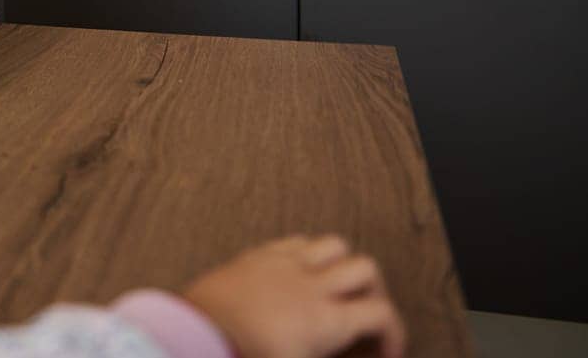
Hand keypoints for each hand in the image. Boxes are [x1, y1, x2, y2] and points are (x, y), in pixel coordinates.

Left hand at [181, 235, 405, 357]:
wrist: (194, 338)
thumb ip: (326, 357)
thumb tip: (347, 356)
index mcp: (327, 319)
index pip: (382, 314)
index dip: (394, 334)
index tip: (385, 354)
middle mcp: (311, 284)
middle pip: (365, 268)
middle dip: (374, 292)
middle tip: (363, 316)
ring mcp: (282, 263)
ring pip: (332, 244)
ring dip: (342, 265)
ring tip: (335, 290)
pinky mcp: (255, 256)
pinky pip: (294, 241)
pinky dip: (308, 254)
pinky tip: (299, 275)